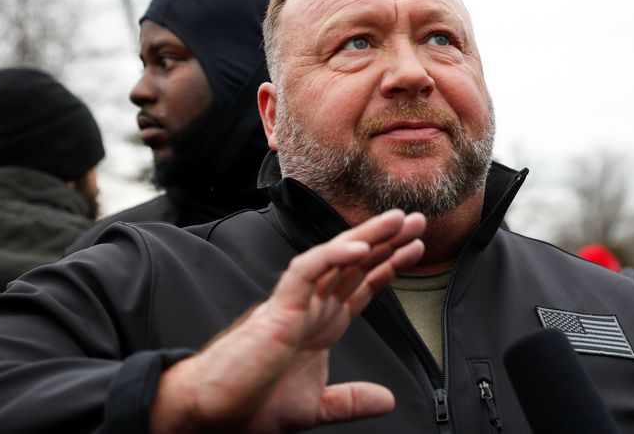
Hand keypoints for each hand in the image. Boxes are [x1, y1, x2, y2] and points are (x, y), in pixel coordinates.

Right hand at [151, 209, 426, 432]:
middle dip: (387, 241)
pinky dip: (333, 256)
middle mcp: (311, 308)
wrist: (215, 417)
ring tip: (398, 219)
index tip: (415, 249)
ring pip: (335, 258)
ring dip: (367, 236)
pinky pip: (307, 271)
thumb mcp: (315, 406)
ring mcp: (296, 304)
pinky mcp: (279, 308)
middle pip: (354, 264)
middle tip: (418, 219)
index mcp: (320, 326)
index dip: (388, 266)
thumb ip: (349, 400)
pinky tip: (361, 247)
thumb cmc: (252, 406)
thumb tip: (387, 400)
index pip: (360, 285)